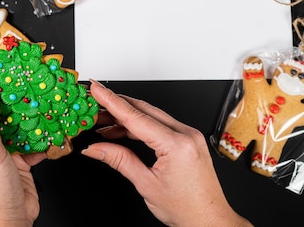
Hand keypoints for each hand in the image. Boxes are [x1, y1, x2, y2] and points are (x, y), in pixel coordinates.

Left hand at [0, 76, 45, 226]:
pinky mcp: (18, 158)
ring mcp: (0, 150)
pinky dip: (40, 134)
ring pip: (16, 124)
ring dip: (29, 116)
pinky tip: (49, 127)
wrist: (13, 221)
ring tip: (41, 102)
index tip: (7, 72)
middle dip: (15, 100)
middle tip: (29, 84)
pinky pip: (29, 139)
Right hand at [82, 80, 252, 226]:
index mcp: (176, 144)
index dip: (111, 101)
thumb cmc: (188, 209)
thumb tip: (95, 148)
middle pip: (142, 110)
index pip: (135, 116)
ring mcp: (188, 135)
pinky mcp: (187, 139)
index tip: (96, 89)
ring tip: (102, 122)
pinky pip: (159, 125)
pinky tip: (121, 131)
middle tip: (93, 102)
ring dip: (125, 117)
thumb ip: (118, 160)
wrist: (211, 220)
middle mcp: (185, 134)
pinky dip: (138, 126)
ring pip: (150, 116)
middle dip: (115, 104)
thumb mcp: (146, 184)